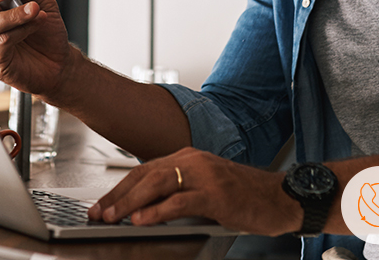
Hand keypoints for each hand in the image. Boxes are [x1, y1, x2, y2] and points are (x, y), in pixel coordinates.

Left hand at [87, 147, 301, 235]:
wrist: (280, 197)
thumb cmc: (242, 195)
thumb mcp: (203, 188)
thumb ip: (176, 192)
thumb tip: (142, 208)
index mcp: (186, 157)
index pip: (144, 171)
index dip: (119, 189)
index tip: (101, 204)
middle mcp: (192, 160)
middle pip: (144, 175)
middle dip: (117, 196)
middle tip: (98, 212)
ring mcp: (204, 175)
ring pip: (157, 184)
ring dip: (130, 202)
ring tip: (112, 216)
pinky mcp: (216, 193)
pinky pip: (179, 201)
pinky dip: (157, 211)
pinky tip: (142, 220)